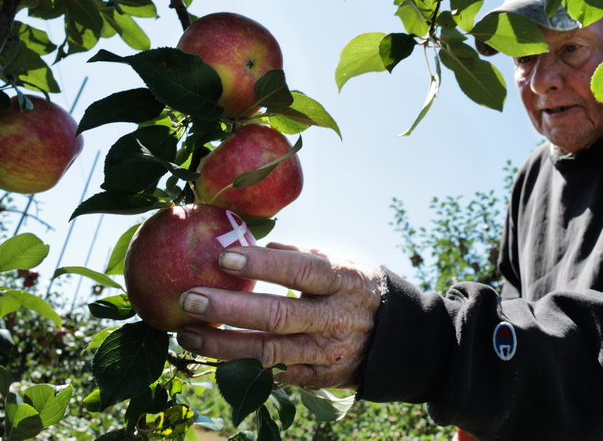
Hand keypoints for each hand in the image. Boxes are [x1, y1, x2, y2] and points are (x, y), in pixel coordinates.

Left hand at [175, 243, 382, 389]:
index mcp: (343, 281)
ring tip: (186, 333)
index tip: (224, 257)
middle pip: (277, 315)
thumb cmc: (359, 291)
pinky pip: (274, 377)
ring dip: (222, 344)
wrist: (397, 339)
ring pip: (268, 353)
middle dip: (229, 308)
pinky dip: (240, 369)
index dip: (262, 265)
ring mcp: (326, 353)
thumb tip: (262, 243)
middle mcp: (334, 319)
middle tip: (190, 299)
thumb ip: (305, 255)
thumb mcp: (345, 264)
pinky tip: (211, 357)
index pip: (301, 270)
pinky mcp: (318, 378)